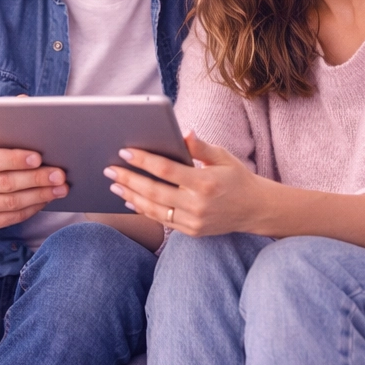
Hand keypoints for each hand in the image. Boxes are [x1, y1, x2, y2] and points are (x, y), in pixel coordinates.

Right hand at [0, 131, 67, 231]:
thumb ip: (1, 121)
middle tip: (60, 174)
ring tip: (61, 188)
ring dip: (40, 195)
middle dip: (36, 179)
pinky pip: (12, 218)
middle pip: (5, 184)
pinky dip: (33, 208)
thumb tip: (26, 101)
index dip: (14, 159)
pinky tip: (47, 198)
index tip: (38, 157)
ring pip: (11, 203)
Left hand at [103, 132, 270, 236]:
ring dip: (131, 196)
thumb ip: (200, 147)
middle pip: (154, 191)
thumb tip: (184, 132)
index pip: (166, 170)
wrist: (255, 209)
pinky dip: (144, 210)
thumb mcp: (223, 157)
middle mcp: (198, 204)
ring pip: (154, 209)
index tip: (125, 152)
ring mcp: (194, 221)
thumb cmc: (237, 178)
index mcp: (205, 182)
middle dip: (129, 179)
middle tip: (109, 169)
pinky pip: (162, 220)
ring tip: (115, 184)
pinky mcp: (191, 231)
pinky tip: (131, 199)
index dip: (144, 160)